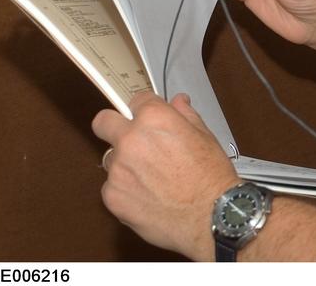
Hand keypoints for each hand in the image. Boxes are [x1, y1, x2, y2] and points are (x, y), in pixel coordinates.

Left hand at [92, 92, 238, 260]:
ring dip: (125, 164)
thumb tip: (178, 103)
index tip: (146, 117)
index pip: (136, 100)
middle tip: (130, 139)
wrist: (211, 215)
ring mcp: (118, 169)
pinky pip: (112, 187)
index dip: (144, 109)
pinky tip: (149, 197)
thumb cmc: (211, 177)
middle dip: (113, 126)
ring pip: (111, 159)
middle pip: (103, 122)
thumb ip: (185, 116)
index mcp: (154, 119)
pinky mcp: (112, 196)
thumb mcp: (205, 137)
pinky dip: (126, 191)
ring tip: (151, 179)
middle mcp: (130, 140)